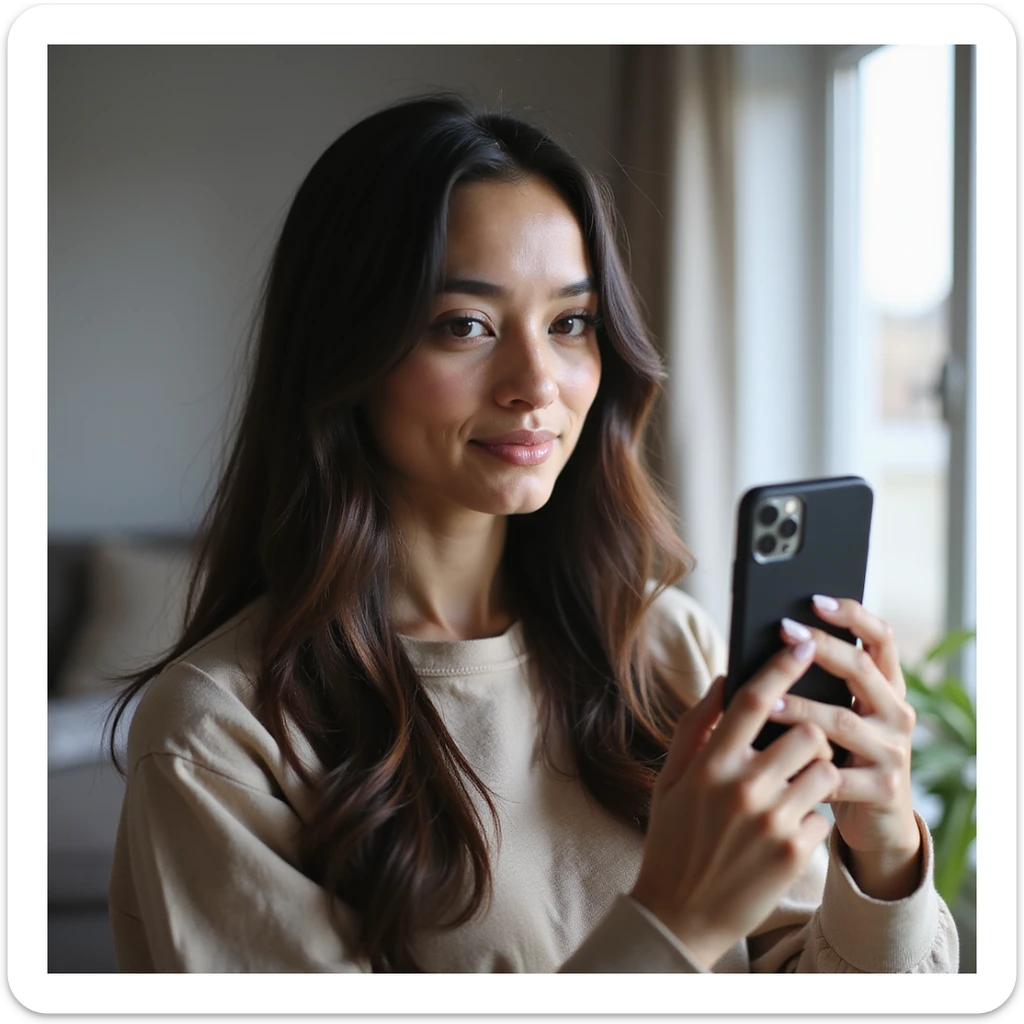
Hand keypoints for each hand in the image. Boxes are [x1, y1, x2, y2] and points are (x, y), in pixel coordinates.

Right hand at [631, 643, 836, 968]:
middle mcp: (743, 787)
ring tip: (787, 791)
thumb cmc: (673, 838)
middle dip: (806, 734)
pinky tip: (783, 830)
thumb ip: (696, 726)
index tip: (805, 642)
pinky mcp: (795, 851)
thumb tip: (722, 679)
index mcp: (709, 764)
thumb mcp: (671, 779)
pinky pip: (823, 812)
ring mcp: (772, 820)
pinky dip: (810, 816)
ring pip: (823, 769)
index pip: (755, 700)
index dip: (784, 666)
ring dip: (813, 774)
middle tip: (790, 751)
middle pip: (806, 732)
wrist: (681, 914)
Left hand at [767, 596, 921, 899]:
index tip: (815, 598)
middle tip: (782, 631)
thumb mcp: (837, 717)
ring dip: (800, 709)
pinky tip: (775, 764)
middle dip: (820, 646)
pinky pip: (838, 774)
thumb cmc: (842, 758)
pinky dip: (804, 767)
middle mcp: (897, 713)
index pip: (880, 638)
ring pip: (842, 721)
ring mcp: (893, 751)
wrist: (876, 826)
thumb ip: (818, 685)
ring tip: (765, 703)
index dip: (852, 615)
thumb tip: (771, 644)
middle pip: (861, 669)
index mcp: (886, 688)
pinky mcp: (883, 789)